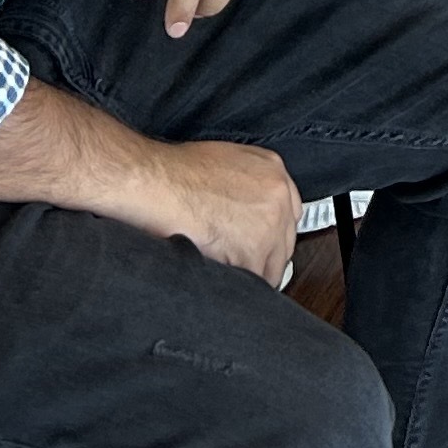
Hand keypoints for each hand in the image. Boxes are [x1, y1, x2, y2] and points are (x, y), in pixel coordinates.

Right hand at [144, 136, 305, 282]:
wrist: (159, 184)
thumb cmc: (178, 173)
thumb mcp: (226, 162)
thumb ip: (247, 184)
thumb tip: (244, 209)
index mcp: (273, 171)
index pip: (289, 212)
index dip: (273, 233)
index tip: (261, 245)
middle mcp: (278, 196)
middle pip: (284, 242)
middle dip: (266, 257)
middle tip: (243, 266)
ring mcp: (269, 224)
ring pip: (272, 265)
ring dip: (253, 274)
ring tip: (229, 277)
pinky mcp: (252, 251)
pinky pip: (254, 280)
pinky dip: (239, 286)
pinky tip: (222, 282)